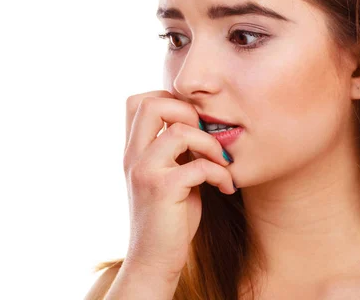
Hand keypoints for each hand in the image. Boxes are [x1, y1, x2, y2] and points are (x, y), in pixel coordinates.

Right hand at [122, 90, 235, 276]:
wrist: (154, 259)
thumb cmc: (169, 217)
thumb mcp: (168, 174)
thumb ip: (175, 149)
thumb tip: (200, 123)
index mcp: (134, 150)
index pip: (139, 101)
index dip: (170, 101)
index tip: (193, 123)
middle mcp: (133, 156)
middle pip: (152, 103)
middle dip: (188, 111)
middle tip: (205, 135)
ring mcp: (145, 171)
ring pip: (179, 130)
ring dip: (211, 143)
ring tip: (223, 162)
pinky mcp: (162, 190)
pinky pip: (199, 165)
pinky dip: (220, 173)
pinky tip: (226, 186)